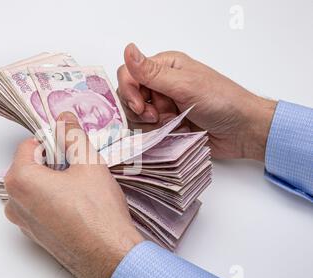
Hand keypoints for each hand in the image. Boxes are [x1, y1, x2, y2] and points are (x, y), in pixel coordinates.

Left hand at [3, 112, 143, 277]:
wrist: (109, 256)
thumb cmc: (98, 213)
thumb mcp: (88, 162)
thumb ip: (72, 135)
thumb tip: (64, 119)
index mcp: (20, 180)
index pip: (30, 145)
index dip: (52, 141)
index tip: (70, 146)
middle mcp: (14, 202)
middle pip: (30, 166)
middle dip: (53, 161)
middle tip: (78, 167)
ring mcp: (22, 221)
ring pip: (35, 186)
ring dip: (54, 181)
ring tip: (80, 187)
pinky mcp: (34, 235)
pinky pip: (39, 206)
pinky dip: (54, 199)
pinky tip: (77, 204)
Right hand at [117, 43, 276, 160]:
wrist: (243, 130)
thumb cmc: (222, 102)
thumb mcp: (185, 85)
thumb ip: (153, 73)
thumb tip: (128, 50)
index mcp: (165, 67)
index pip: (129, 73)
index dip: (129, 91)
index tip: (140, 106)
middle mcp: (161, 84)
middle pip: (129, 96)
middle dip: (140, 109)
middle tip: (157, 116)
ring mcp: (163, 105)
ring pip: (136, 116)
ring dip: (150, 123)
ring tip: (172, 123)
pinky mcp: (167, 124)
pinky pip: (147, 130)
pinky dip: (157, 133)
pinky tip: (175, 131)